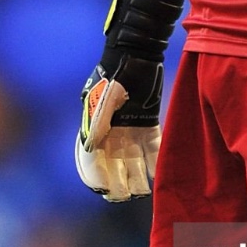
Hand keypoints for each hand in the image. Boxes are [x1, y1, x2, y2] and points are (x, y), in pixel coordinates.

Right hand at [74, 0, 183, 201]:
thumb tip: (89, 148)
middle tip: (123, 195)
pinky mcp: (147, 125)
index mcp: (93, 126)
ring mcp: (128, 130)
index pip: (89, 158)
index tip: (102, 189)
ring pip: (130, 161)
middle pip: (110, 165)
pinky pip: (150, 149)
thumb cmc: (117, 71)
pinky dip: (152, 162)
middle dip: (115, 182)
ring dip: (135, 177)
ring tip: (142, 190)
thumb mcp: (106, 96)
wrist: (138, 52)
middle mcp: (110, 132)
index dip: (94, 176)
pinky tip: (156, 174)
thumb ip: (99, 121)